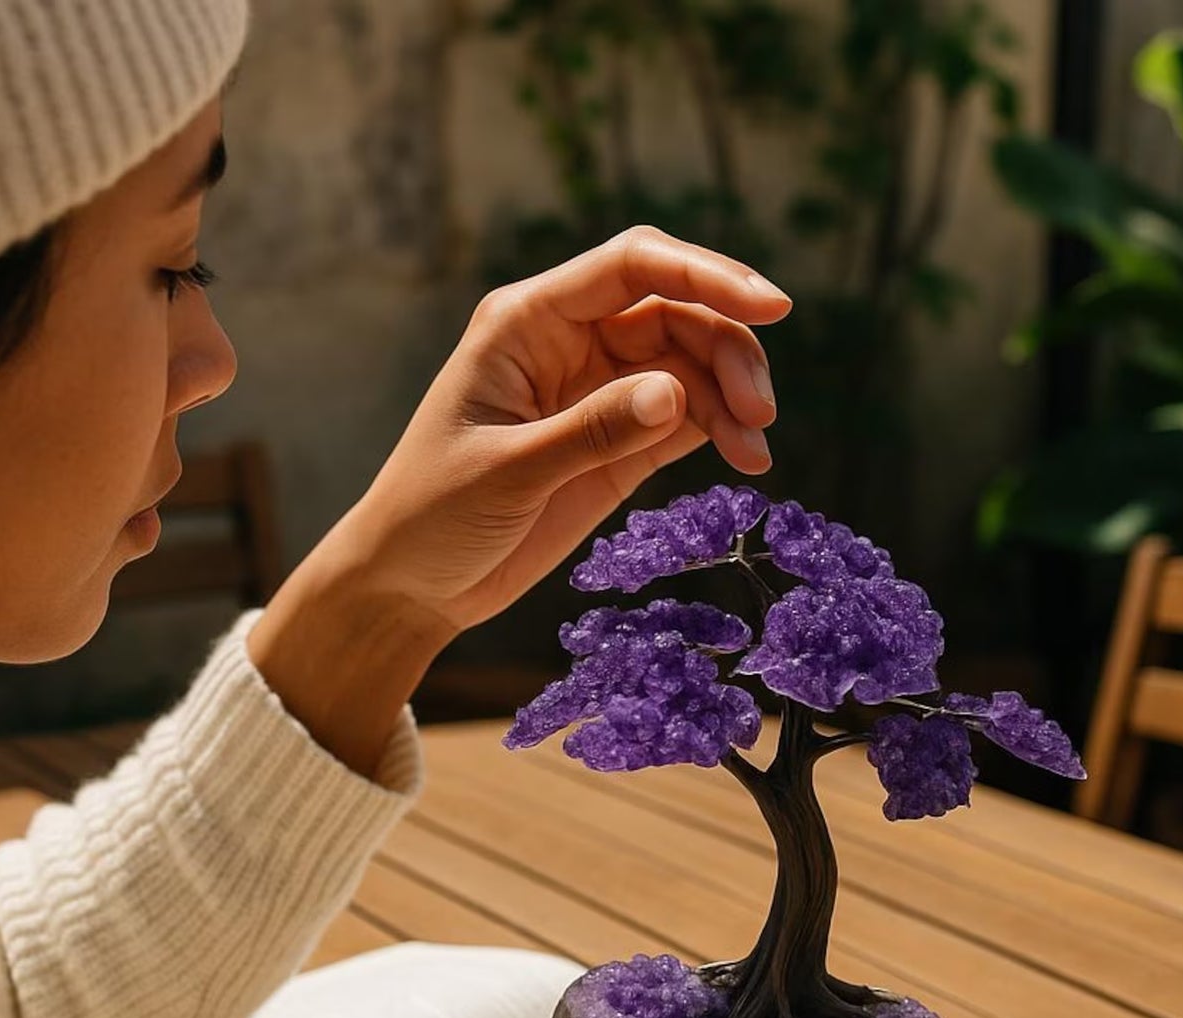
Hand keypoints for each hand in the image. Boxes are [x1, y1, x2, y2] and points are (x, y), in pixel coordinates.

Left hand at [330, 224, 790, 644]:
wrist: (411, 585)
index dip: (705, 274)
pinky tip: (747, 458)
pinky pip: (687, 414)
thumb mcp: (506, 474)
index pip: (630, 267)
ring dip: (733, 393)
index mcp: (528, 323)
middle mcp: (569, 343)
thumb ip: (589, 432)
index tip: (771, 307)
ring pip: (691, 362)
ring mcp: (597, 392)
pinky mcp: (618, 443)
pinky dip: (724, 429)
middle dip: (728, 348)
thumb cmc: (431, 516)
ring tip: (755, 450)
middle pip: (675, 311)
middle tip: (760, 413)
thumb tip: (675, 392)